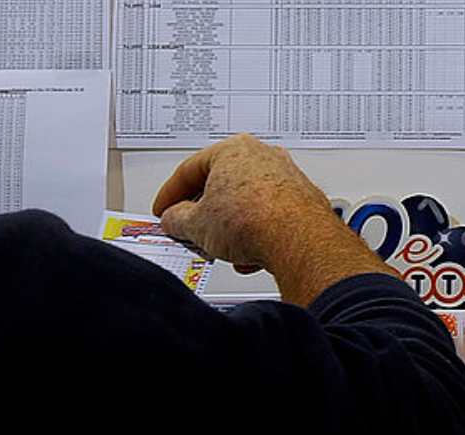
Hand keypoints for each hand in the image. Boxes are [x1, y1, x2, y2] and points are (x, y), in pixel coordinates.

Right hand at [152, 134, 341, 266]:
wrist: (299, 239)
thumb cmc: (255, 219)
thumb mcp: (196, 225)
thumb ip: (176, 219)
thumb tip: (173, 220)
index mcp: (232, 150)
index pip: (189, 170)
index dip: (170, 194)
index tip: (164, 210)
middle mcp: (262, 156)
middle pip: (220, 185)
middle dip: (203, 213)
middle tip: (190, 230)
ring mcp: (285, 176)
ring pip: (245, 203)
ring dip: (229, 227)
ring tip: (221, 248)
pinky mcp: (301, 199)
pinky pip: (268, 216)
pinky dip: (255, 233)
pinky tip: (248, 254)